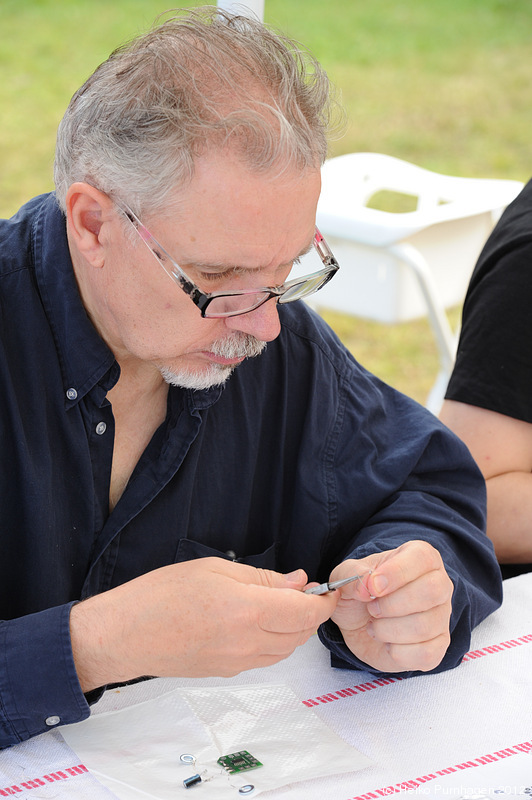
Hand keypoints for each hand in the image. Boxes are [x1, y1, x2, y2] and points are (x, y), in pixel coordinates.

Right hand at [70, 557, 337, 691]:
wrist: (124, 634)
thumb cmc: (162, 594)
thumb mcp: (214, 569)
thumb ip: (262, 577)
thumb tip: (298, 581)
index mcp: (249, 611)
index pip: (307, 613)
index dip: (324, 602)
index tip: (327, 589)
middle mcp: (249, 643)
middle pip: (301, 635)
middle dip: (311, 614)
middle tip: (304, 592)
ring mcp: (238, 662)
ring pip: (286, 650)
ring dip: (294, 630)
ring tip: (280, 605)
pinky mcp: (225, 672)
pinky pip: (264, 658)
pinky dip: (273, 641)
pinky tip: (257, 622)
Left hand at [329, 541, 452, 672]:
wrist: (359, 625)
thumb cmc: (361, 593)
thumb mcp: (347, 575)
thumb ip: (353, 574)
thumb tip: (366, 585)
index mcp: (420, 557)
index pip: (422, 558)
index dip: (396, 572)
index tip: (372, 587)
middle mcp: (439, 584)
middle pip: (432, 591)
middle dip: (393, 604)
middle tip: (372, 608)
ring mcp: (441, 617)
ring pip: (425, 626)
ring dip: (388, 629)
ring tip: (374, 625)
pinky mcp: (439, 646)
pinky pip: (426, 653)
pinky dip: (397, 652)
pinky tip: (388, 643)